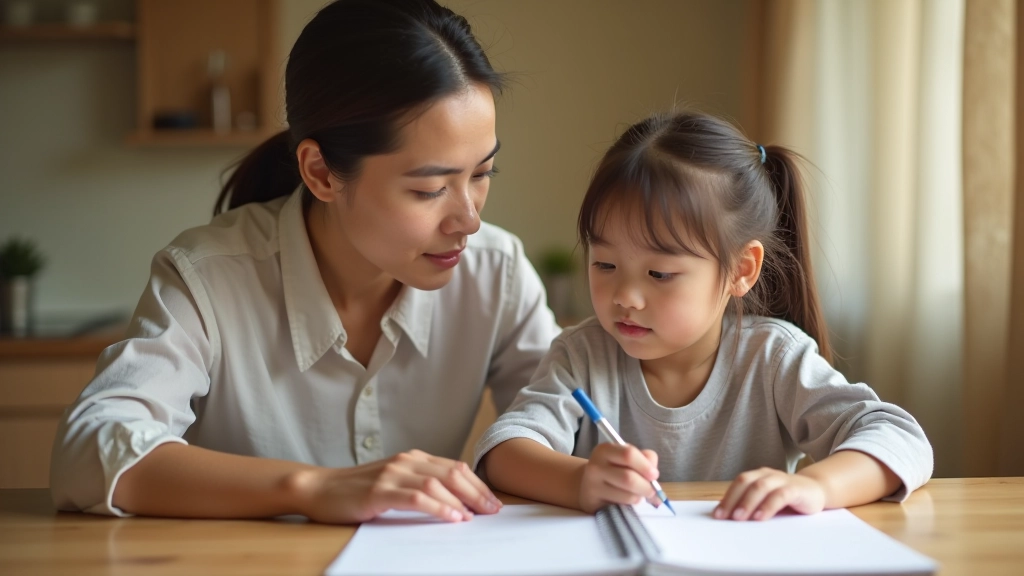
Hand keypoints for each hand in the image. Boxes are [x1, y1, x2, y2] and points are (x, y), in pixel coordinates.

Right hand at [289, 449, 502, 523]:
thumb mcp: (394, 482)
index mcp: (413, 458)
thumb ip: (420, 484)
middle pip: (452, 473)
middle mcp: (406, 461)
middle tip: (492, 511)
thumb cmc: (357, 490)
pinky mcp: (379, 491)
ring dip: (460, 500)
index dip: (477, 484)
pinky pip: (416, 497)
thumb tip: (456, 500)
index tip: (493, 501)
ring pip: (437, 483)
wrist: (320, 489)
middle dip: (476, 492)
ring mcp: (392, 474)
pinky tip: (450, 517)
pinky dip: (437, 507)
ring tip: (474, 517)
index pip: (454, 467)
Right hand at [578, 443, 660, 513]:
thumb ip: (645, 459)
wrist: (588, 485)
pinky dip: (630, 506)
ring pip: (627, 496)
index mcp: (605, 450)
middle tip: (651, 490)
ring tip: (637, 495)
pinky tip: (627, 502)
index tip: (654, 475)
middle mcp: (595, 467)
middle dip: (646, 486)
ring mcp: (592, 486)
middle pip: (628, 478)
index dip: (645, 466)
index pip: (628, 454)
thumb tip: (654, 474)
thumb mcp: (628, 458)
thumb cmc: (614, 469)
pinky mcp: (593, 504)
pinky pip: (621, 508)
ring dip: (639, 497)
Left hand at [714, 467, 826, 520]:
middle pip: (745, 482)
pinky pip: (780, 495)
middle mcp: (767, 475)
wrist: (817, 490)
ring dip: (748, 502)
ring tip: (739, 518)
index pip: (738, 484)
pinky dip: (768, 506)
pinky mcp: (796, 489)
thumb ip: (752, 505)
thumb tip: (730, 519)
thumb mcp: (766, 501)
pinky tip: (761, 517)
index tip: (718, 514)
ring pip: (760, 487)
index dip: (727, 498)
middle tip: (725, 517)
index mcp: (757, 476)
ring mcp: (782, 480)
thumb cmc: (787, 498)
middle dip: (733, 500)